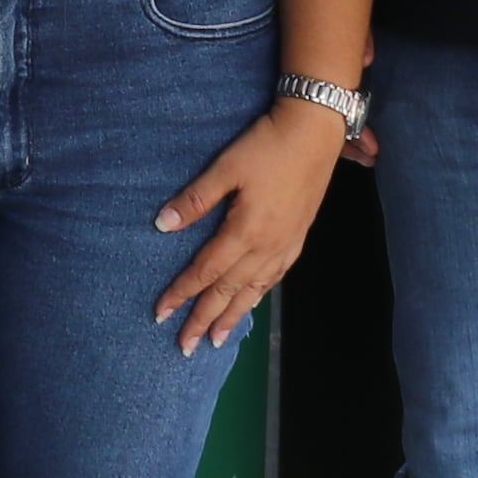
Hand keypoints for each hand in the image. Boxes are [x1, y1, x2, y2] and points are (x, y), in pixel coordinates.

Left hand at [152, 99, 346, 350]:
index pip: (205, 271)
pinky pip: (275, 278)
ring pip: (254, 291)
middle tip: (185, 346)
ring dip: (234, 316)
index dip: (182, 293)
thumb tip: (162, 226)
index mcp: (245, 231)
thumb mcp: (225, 167)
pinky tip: (252, 302)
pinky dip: (259, 296)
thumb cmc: (267, 145)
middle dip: (205, 319)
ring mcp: (286, 245)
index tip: (161, 314)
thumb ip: (195, 200)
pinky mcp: (298, 237)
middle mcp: (267, 246)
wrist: (315, 131)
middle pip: (229, 291)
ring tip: (218, 340)